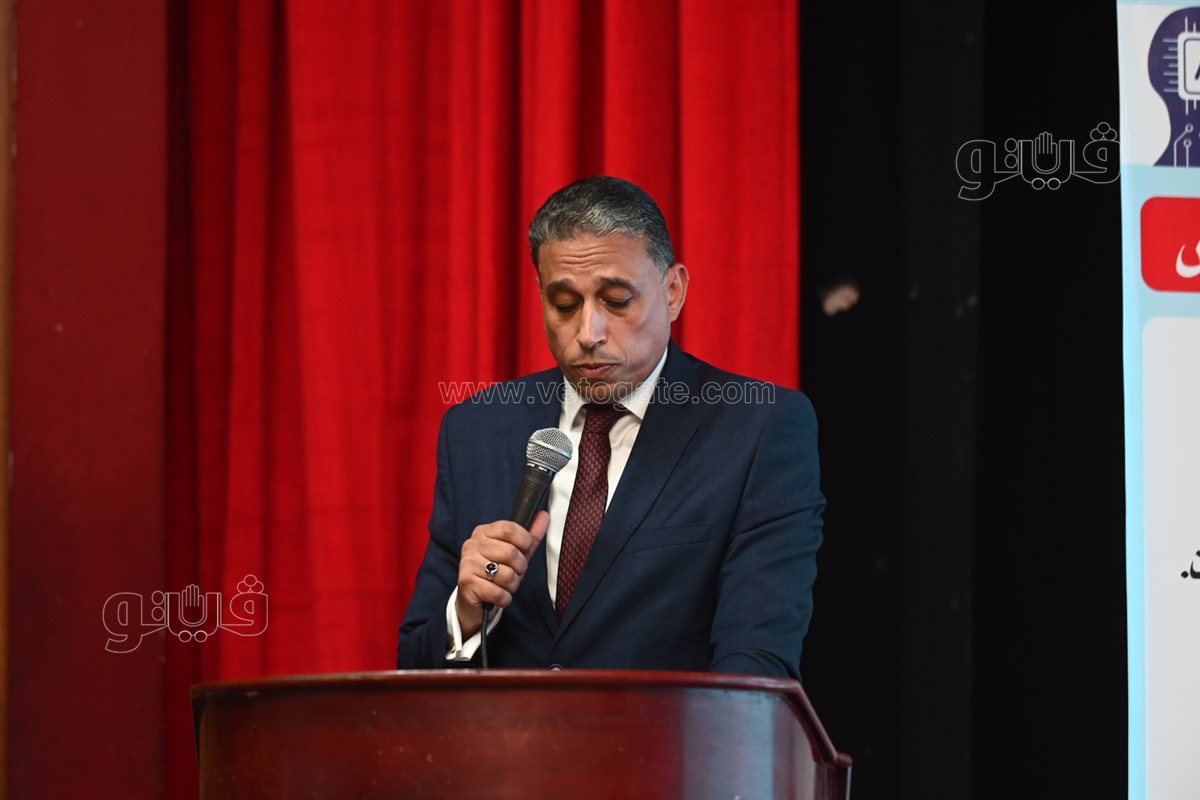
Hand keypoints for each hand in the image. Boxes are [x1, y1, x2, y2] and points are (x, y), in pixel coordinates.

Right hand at [455, 511, 548, 637]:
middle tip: (514, 573)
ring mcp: (468, 564)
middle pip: (510, 552)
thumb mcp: (515, 552)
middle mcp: (472, 545)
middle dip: (520, 568)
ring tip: (504, 585)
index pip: (508, 529)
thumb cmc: (495, 572)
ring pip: (507, 575)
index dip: (524, 541)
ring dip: (512, 585)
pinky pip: (499, 593)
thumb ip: (530, 535)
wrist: (471, 599)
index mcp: (483, 532)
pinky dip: (504, 598)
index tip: (525, 550)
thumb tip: (544, 516)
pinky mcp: (467, 584)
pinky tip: (497, 595)